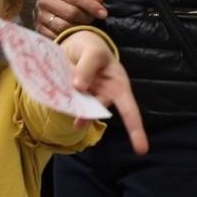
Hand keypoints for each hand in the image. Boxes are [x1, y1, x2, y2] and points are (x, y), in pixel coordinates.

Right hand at [34, 0, 106, 40]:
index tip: (104, 14)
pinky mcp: (39, 30)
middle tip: (93, 20)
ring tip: (85, 27)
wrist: (44, 4)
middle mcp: (44, 1)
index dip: (92, 6)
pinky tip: (74, 35)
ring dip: (78, 29)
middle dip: (86, 18)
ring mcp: (40, 17)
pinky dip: (68, 37)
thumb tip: (99, 1)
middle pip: (71, 13)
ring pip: (64, 27)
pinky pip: (56, 37)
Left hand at [61, 33, 148, 154]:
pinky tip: (55, 93)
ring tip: (64, 95)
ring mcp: (86, 99)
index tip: (141, 150)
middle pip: (97, 110)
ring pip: (79, 107)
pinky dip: (59, 99)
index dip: (136, 130)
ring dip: (71, 105)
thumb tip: (79, 87)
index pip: (130, 111)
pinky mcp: (70, 98)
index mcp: (119, 87)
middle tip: (77, 120)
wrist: (75, 47)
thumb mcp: (93, 51)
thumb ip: (88, 65)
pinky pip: (64, 102)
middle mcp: (104, 96)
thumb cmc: (93, 50)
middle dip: (87, 114)